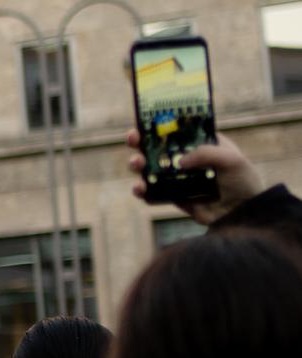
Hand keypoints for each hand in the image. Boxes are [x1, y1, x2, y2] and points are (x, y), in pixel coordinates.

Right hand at [126, 130, 263, 224]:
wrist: (245, 213)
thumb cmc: (243, 180)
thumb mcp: (231, 159)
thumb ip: (205, 153)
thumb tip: (179, 161)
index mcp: (199, 144)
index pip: (174, 131)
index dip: (157, 125)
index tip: (144, 122)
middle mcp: (185, 160)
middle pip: (155, 149)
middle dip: (140, 143)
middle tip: (134, 140)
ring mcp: (177, 179)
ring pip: (150, 170)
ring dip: (138, 166)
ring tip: (136, 165)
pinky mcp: (174, 198)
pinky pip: (153, 194)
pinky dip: (143, 192)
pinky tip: (140, 189)